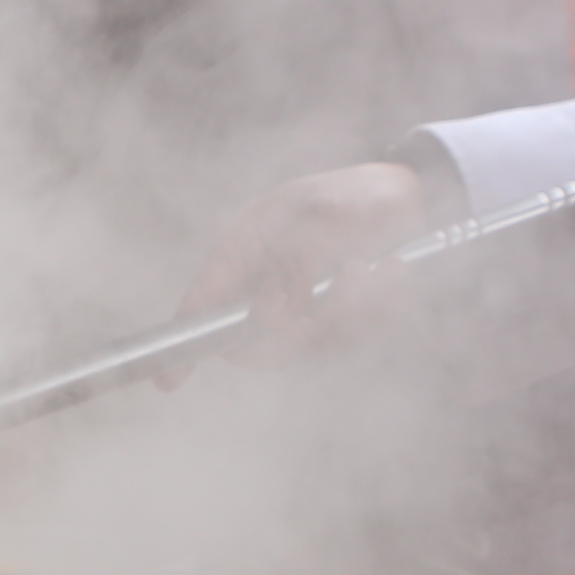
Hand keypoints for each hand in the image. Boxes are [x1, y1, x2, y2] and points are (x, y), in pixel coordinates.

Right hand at [171, 161, 436, 373]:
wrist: (404, 199)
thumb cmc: (355, 194)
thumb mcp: (329, 206)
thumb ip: (307, 250)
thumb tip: (291, 300)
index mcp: (245, 248)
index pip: (205, 299)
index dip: (185, 340)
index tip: (169, 381)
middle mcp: (266, 285)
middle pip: (255, 341)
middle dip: (294, 328)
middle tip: (326, 297)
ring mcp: (302, 310)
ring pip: (309, 345)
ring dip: (347, 311)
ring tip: (373, 265)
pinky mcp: (340, 326)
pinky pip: (351, 341)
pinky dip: (376, 311)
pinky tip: (394, 269)